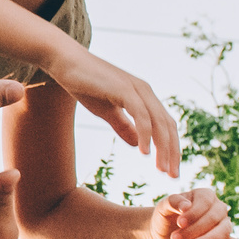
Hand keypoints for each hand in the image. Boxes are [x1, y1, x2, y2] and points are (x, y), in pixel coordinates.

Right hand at [45, 40, 181, 178]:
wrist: (66, 61)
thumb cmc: (85, 84)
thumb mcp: (107, 111)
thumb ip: (123, 126)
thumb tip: (137, 144)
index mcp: (144, 97)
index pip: (166, 125)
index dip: (171, 148)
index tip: (169, 171)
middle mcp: (145, 92)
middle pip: (168, 126)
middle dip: (172, 153)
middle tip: (172, 176)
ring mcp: (136, 89)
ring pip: (159, 122)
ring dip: (162, 148)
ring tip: (160, 169)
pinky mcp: (124, 89)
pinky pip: (141, 115)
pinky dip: (146, 134)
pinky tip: (144, 152)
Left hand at [148, 187, 238, 238]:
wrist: (165, 237)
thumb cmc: (165, 218)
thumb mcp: (163, 208)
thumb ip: (173, 202)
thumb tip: (186, 206)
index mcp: (205, 196)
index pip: (206, 202)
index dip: (194, 213)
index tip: (179, 223)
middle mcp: (218, 208)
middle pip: (215, 217)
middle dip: (195, 229)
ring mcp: (223, 225)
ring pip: (224, 231)